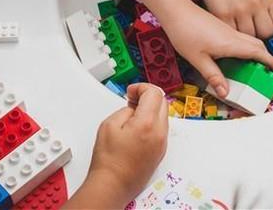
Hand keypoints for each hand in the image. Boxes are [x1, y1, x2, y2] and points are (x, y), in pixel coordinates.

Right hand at [64, 84, 167, 208]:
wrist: (113, 185)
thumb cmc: (108, 160)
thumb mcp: (109, 124)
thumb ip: (126, 110)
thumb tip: (134, 107)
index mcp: (147, 123)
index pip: (154, 93)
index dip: (141, 88)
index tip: (131, 92)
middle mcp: (159, 133)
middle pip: (163, 102)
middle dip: (148, 96)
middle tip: (132, 100)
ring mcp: (162, 143)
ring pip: (163, 115)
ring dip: (151, 109)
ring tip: (133, 114)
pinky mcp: (161, 151)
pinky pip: (161, 128)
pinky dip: (152, 122)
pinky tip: (138, 126)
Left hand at [163, 2, 272, 97]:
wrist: (176, 10)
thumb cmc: (185, 33)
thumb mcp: (198, 59)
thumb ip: (213, 76)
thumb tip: (225, 93)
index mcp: (231, 44)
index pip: (257, 52)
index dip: (269, 60)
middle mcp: (233, 35)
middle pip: (257, 44)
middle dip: (265, 56)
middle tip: (267, 68)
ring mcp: (228, 29)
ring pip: (249, 39)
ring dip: (256, 50)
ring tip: (254, 63)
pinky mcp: (221, 26)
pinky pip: (240, 36)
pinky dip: (246, 45)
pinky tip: (237, 52)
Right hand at [197, 0, 272, 38]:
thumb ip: (266, 7)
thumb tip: (270, 28)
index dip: (272, 28)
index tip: (265, 28)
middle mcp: (256, 4)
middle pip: (265, 33)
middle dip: (259, 35)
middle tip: (251, 31)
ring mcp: (240, 10)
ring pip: (249, 36)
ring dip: (244, 36)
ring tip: (238, 28)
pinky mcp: (224, 15)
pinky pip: (232, 33)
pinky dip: (230, 33)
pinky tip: (228, 27)